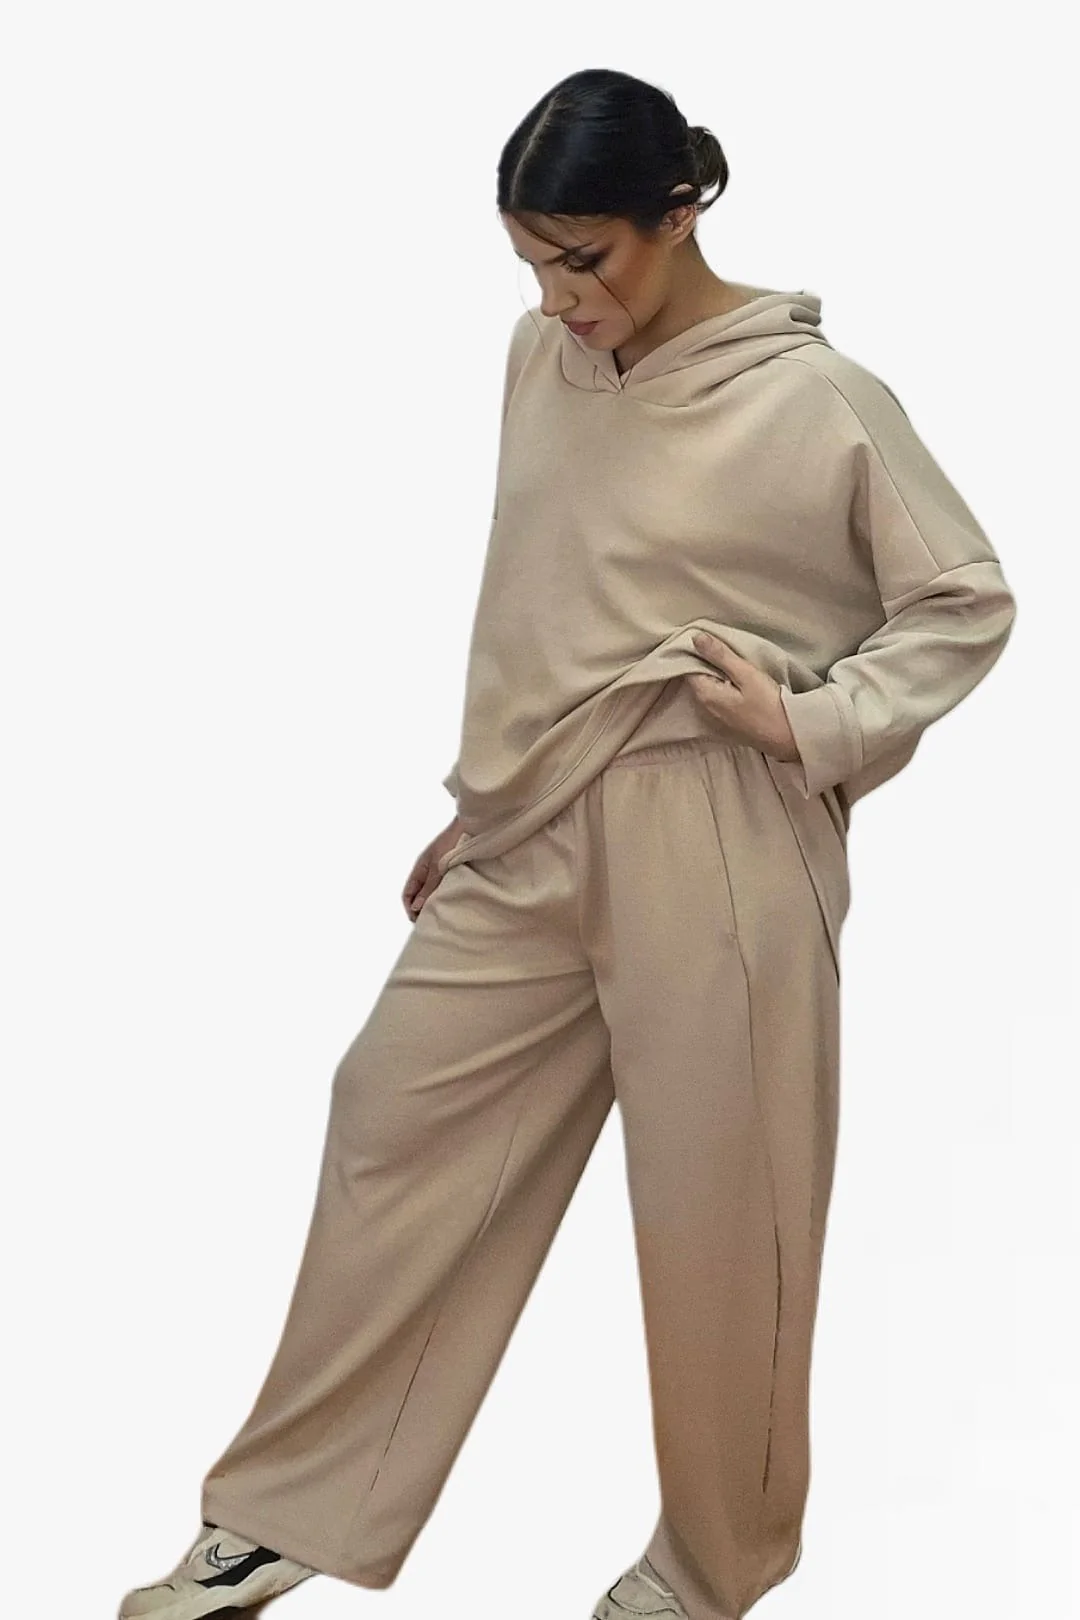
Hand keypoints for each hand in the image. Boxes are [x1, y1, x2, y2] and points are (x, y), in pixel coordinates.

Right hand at [402, 817, 464, 921]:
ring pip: (433, 894)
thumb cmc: (452, 842)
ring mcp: (441, 872)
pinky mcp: (455, 872)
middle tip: (433, 923)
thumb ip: (428, 887)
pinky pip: (446, 889)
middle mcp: (428, 872)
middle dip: (423, 910)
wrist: (472, 826)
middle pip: (419, 897)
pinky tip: (455, 904)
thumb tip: (416, 908)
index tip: (419, 921)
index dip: (409, 908)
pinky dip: (447, 897)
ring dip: (436, 904)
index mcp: (420, 869)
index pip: (407, 894)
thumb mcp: (438, 867)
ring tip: (445, 916)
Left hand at [684, 631, 800, 762]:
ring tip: (733, 663)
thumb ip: (720, 656)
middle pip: (698, 678)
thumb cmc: (769, 705)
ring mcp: (715, 719)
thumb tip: (696, 638)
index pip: (688, 668)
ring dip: (717, 676)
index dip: (697, 652)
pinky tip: (738, 683)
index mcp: (705, 695)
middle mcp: (704, 709)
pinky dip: (724, 689)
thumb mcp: (746, 674)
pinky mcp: (726, 724)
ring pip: (709, 688)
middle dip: (707, 663)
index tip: (711, 641)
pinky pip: (718, 700)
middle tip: (725, 648)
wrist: (789, 737)